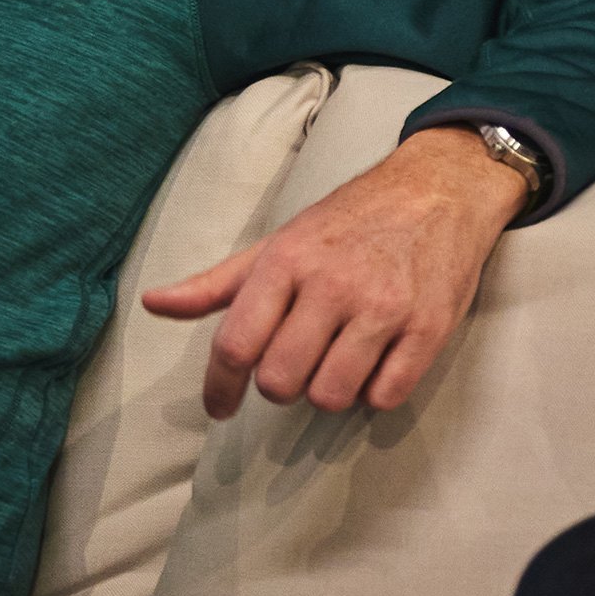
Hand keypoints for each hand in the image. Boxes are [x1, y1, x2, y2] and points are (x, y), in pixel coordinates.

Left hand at [143, 125, 531, 420]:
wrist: (440, 188)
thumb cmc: (351, 220)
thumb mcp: (279, 242)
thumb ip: (217, 283)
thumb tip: (154, 304)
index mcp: (287, 262)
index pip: (236, 344)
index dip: (219, 387)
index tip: (220, 407)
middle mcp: (333, 284)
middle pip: (280, 381)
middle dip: (280, 386)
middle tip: (296, 365)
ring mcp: (383, 308)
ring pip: (331, 396)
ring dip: (328, 391)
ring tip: (338, 362)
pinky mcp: (428, 328)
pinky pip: (385, 395)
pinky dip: (375, 392)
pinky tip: (377, 363)